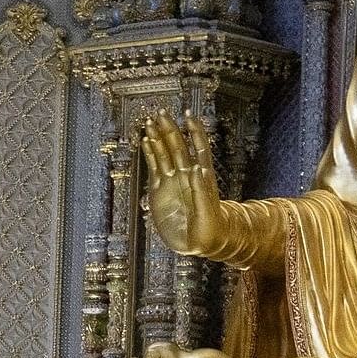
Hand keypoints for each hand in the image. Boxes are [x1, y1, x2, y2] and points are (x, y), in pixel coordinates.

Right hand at [139, 114, 222, 256]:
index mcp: (201, 177)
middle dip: (169, 129)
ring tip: (149, 123)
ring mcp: (173, 181)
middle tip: (161, 114)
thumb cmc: (210, 229)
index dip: (194, 132)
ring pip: (164, 154)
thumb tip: (196, 169)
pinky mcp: (160, 190)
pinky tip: (146, 142)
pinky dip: (150, 154)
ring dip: (157, 138)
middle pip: (177, 146)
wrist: (199, 243)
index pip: (198, 148)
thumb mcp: (208, 212)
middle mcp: (186, 175)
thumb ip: (201, 191)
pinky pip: (154, 168)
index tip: (189, 116)